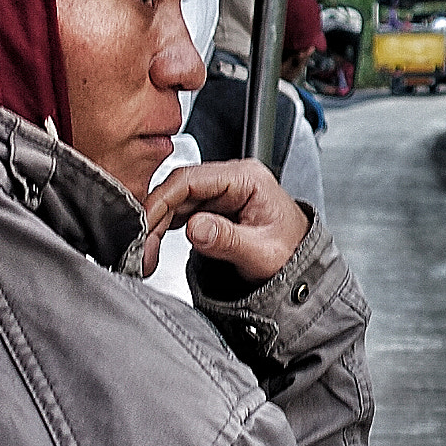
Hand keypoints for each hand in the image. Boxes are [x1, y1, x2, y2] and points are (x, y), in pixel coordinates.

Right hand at [142, 160, 308, 283]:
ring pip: (176, 201)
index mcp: (248, 178)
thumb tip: (194, 227)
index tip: (143, 223)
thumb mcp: (262, 253)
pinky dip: (164, 228)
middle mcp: (233, 179)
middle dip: (154, 216)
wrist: (304, 267)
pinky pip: (181, 212)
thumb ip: (228, 240)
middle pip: (179, 188)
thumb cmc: (292, 255)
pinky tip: (156, 245)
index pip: (191, 179)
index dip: (162, 200)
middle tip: (141, 247)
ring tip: (146, 252)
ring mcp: (222, 192)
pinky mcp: (215, 208)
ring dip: (156, 224)